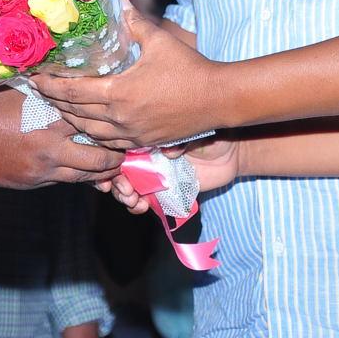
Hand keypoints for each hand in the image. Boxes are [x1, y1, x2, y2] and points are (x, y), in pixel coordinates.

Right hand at [0, 87, 123, 187]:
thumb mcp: (21, 92)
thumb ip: (50, 95)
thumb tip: (76, 88)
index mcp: (47, 119)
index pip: (92, 124)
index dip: (110, 124)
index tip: (121, 120)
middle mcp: (46, 148)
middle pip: (95, 159)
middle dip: (114, 158)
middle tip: (124, 151)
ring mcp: (37, 170)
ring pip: (80, 177)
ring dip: (97, 172)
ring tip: (111, 164)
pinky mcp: (27, 183)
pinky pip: (58, 181)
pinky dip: (71, 175)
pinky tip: (79, 169)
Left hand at [33, 10, 226, 148]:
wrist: (217, 99)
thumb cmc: (189, 67)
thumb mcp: (158, 40)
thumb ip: (132, 21)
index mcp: (118, 92)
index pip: (73, 91)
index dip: (51, 85)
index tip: (36, 77)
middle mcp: (120, 117)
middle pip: (75, 112)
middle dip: (55, 101)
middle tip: (42, 90)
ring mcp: (131, 134)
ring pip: (88, 131)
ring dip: (71, 119)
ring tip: (60, 106)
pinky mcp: (143, 142)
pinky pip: (108, 142)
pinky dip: (92, 132)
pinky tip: (89, 124)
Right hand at [100, 136, 239, 213]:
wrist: (230, 153)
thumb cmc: (211, 133)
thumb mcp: (196, 130)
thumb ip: (181, 139)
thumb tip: (170, 152)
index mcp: (147, 136)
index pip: (118, 145)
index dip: (109, 157)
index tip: (109, 167)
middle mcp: (144, 155)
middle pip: (117, 168)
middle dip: (114, 180)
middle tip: (125, 188)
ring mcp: (151, 174)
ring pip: (126, 186)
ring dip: (123, 195)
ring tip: (133, 199)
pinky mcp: (162, 192)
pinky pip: (143, 201)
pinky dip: (136, 206)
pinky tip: (141, 206)